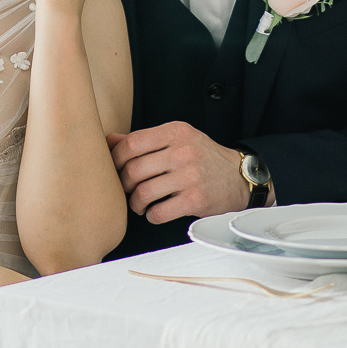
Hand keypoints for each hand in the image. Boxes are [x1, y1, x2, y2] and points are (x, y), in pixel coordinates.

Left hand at [108, 122, 247, 223]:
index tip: (114, 169)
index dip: (116, 159)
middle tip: (128, 190)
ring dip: (135, 203)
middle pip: (134, 170)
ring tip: (139, 204)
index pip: (132, 143)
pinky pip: (159, 212)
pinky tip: (155, 212)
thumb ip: (144, 139)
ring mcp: (190, 176)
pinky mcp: (196, 200)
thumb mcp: (176, 138)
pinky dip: (151, 216)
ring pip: (143, 193)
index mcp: (176, 131)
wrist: (239, 176)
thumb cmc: (202, 156)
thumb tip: (108, 140)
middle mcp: (183, 151)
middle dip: (124, 184)